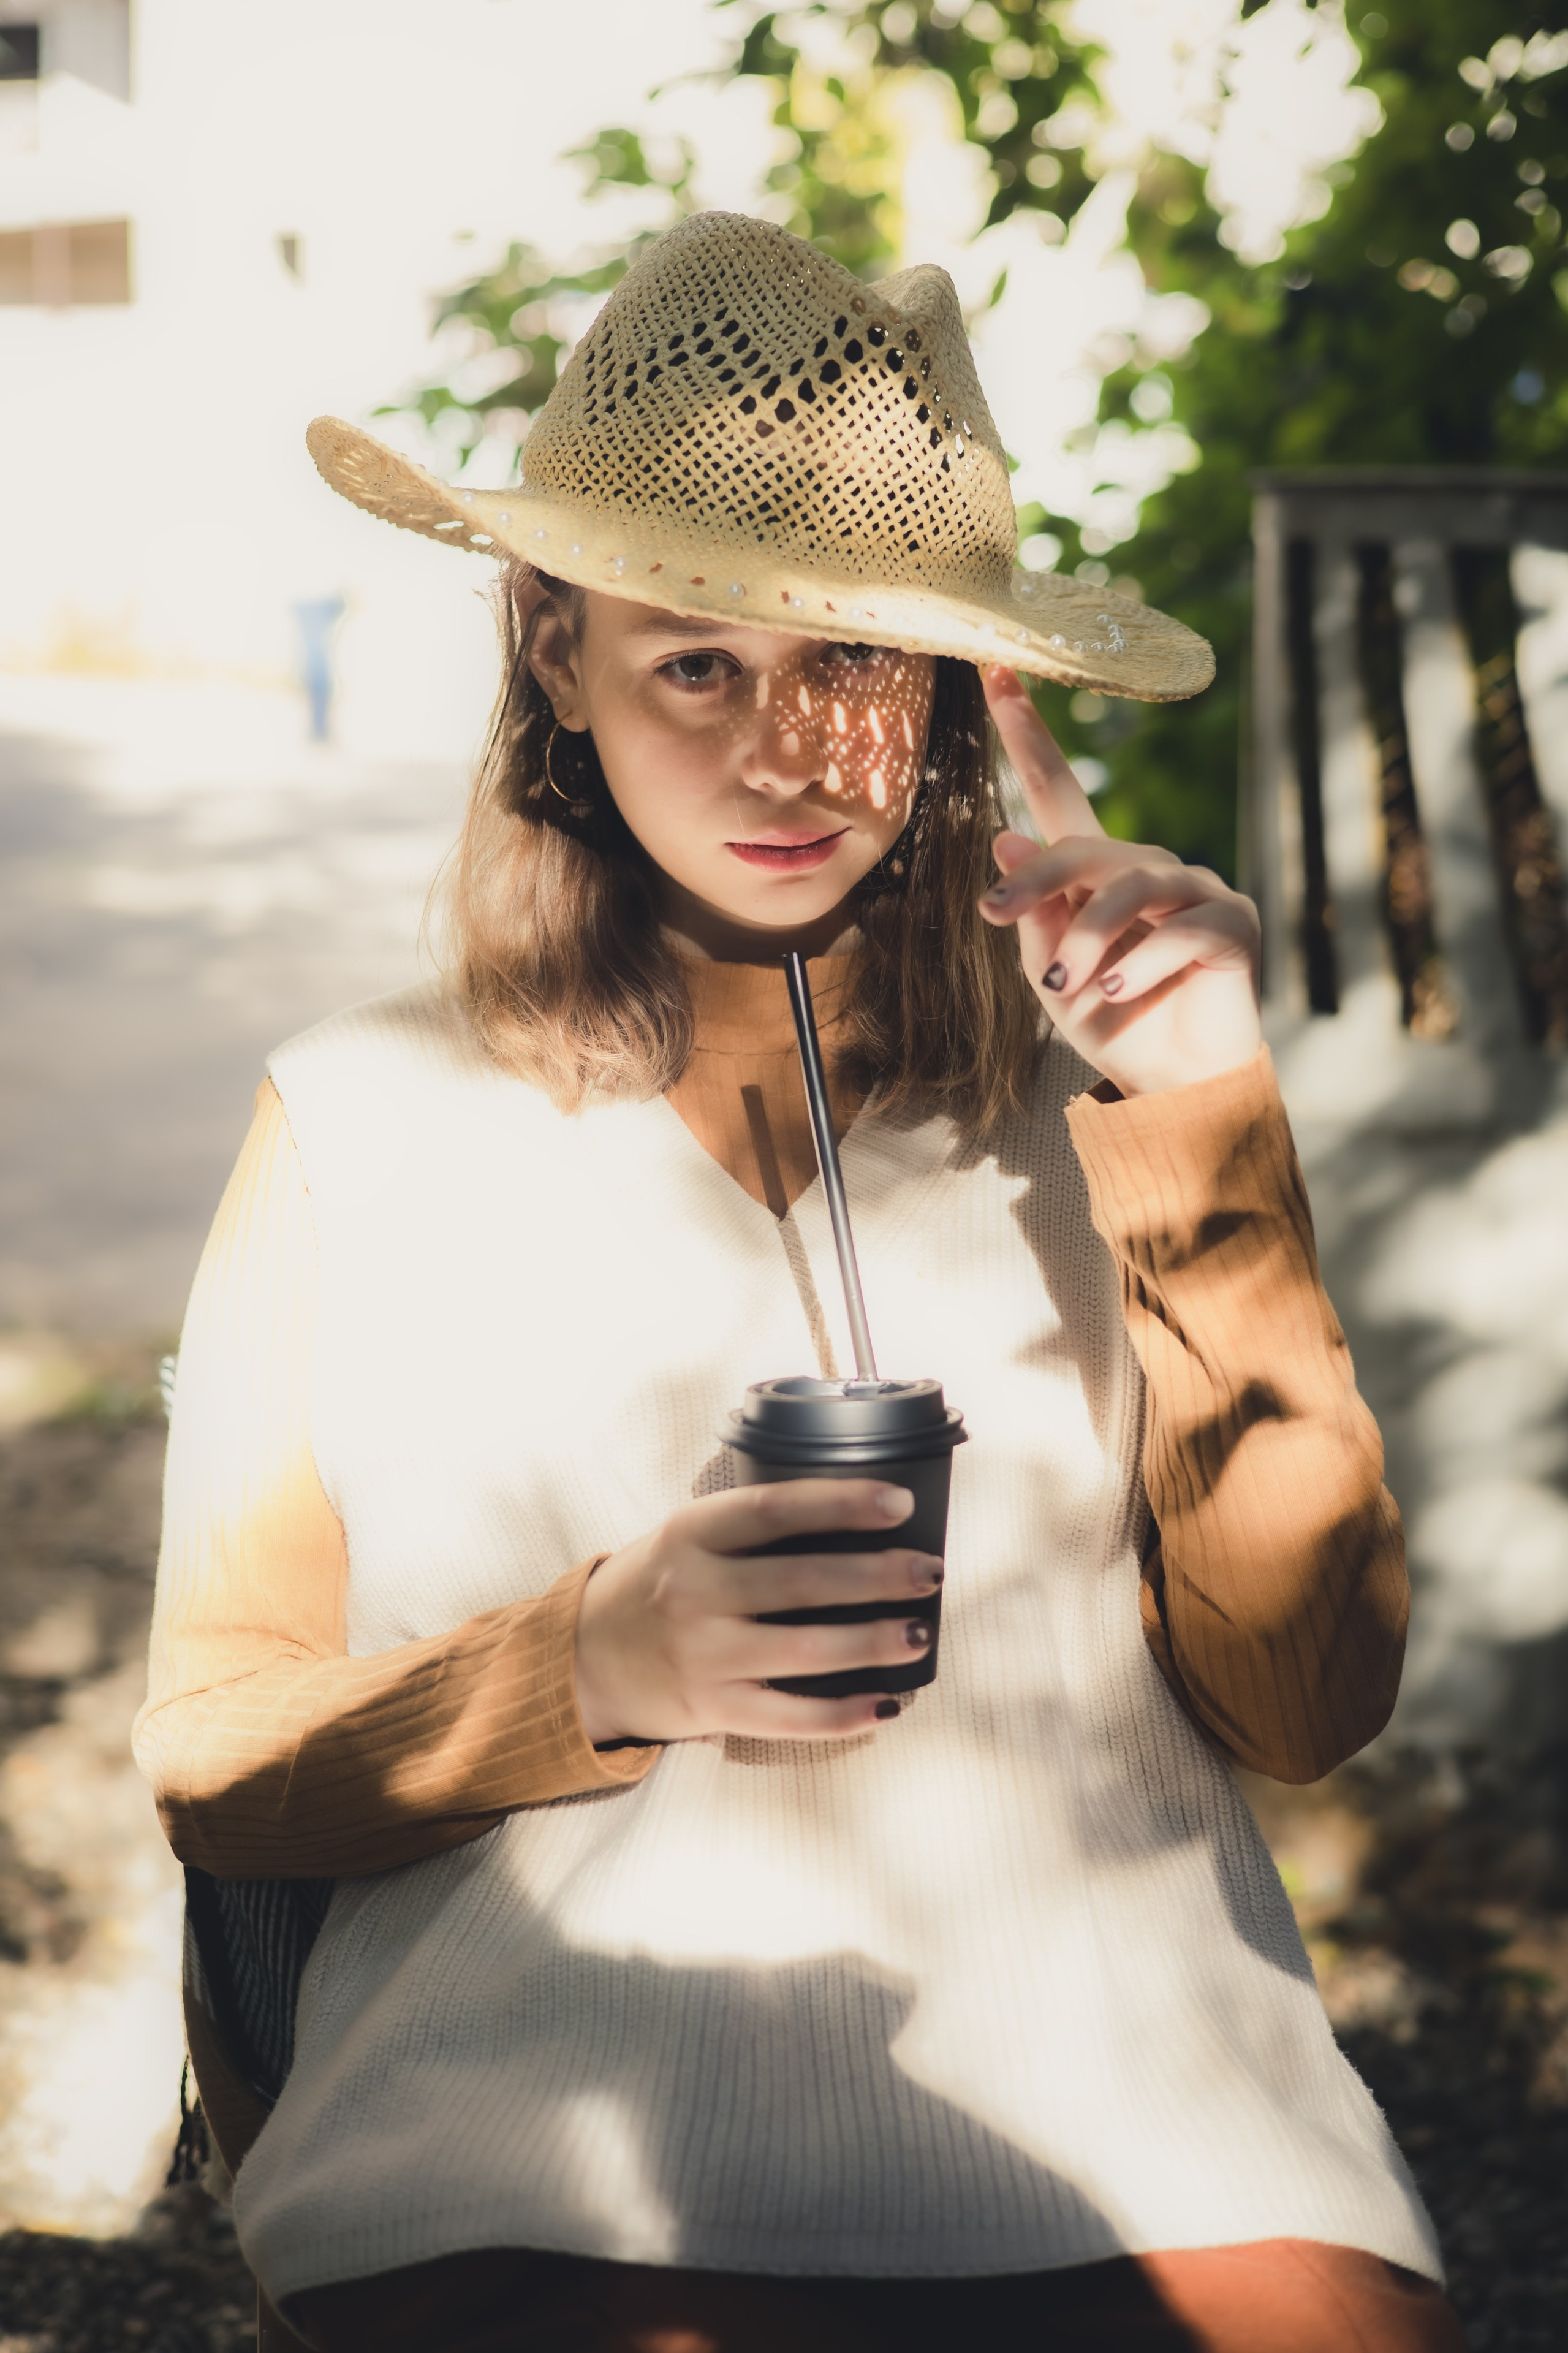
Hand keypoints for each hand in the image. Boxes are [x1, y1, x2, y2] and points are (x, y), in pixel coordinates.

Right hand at [574, 1481, 942, 1744]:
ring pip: (805, 1650)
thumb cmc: (657, 1585)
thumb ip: (752, 1530)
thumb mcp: (687, 1538)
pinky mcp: (712, 1709)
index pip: (775, 1509)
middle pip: (802, 1582)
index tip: (898, 1503)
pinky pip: (790, 1717)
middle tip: (929, 1571)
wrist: (582, 1659)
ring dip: (872, 1641)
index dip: (842, 1504)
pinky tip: (887, 1704)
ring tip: (918, 1631)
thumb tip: (858, 1524)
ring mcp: (703, 1655)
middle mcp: (694, 1592)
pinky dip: (843, 1715)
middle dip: (878, 1575)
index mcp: (691, 1534)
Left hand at [978, 667, 1261, 1097]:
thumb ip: (1032, 912)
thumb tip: (1003, 840)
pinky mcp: (1233, 922)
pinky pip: (1180, 927)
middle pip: (1085, 848)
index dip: (1029, 736)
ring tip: (1068, 985)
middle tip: (992, 913)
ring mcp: (1197, 890)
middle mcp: (1148, 870)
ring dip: (1088, 937)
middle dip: (1035, 879)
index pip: (1058, 794)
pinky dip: (1139, 962)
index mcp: (1097, 876)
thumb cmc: (1112, 1023)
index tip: (995, 675)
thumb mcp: (1052, 973)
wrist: (1172, 1087)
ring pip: (1131, 886)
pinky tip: (1117, 990)